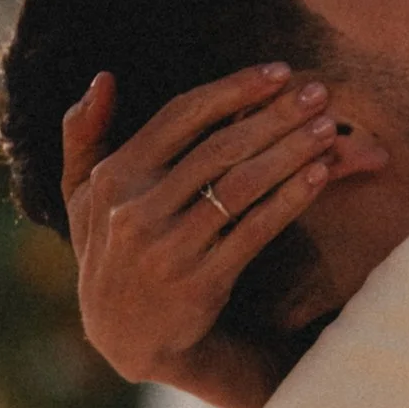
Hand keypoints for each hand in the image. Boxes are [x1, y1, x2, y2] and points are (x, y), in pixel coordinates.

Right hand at [63, 62, 383, 407]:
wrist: (126, 336)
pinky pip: (255, 229)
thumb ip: (83, 137)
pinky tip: (320, 175)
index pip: (181, 116)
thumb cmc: (111, 251)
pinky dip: (290, 198)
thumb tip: (103, 78)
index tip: (279, 71)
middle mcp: (136, 210)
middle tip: (319, 92)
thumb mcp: (81, 198)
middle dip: (275, 115)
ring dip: (290, 152)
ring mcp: (169, 248)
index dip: (233, 89)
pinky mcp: (201, 282)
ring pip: (242, 186)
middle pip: (219, 147)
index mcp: (113, 178)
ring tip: (327, 128)